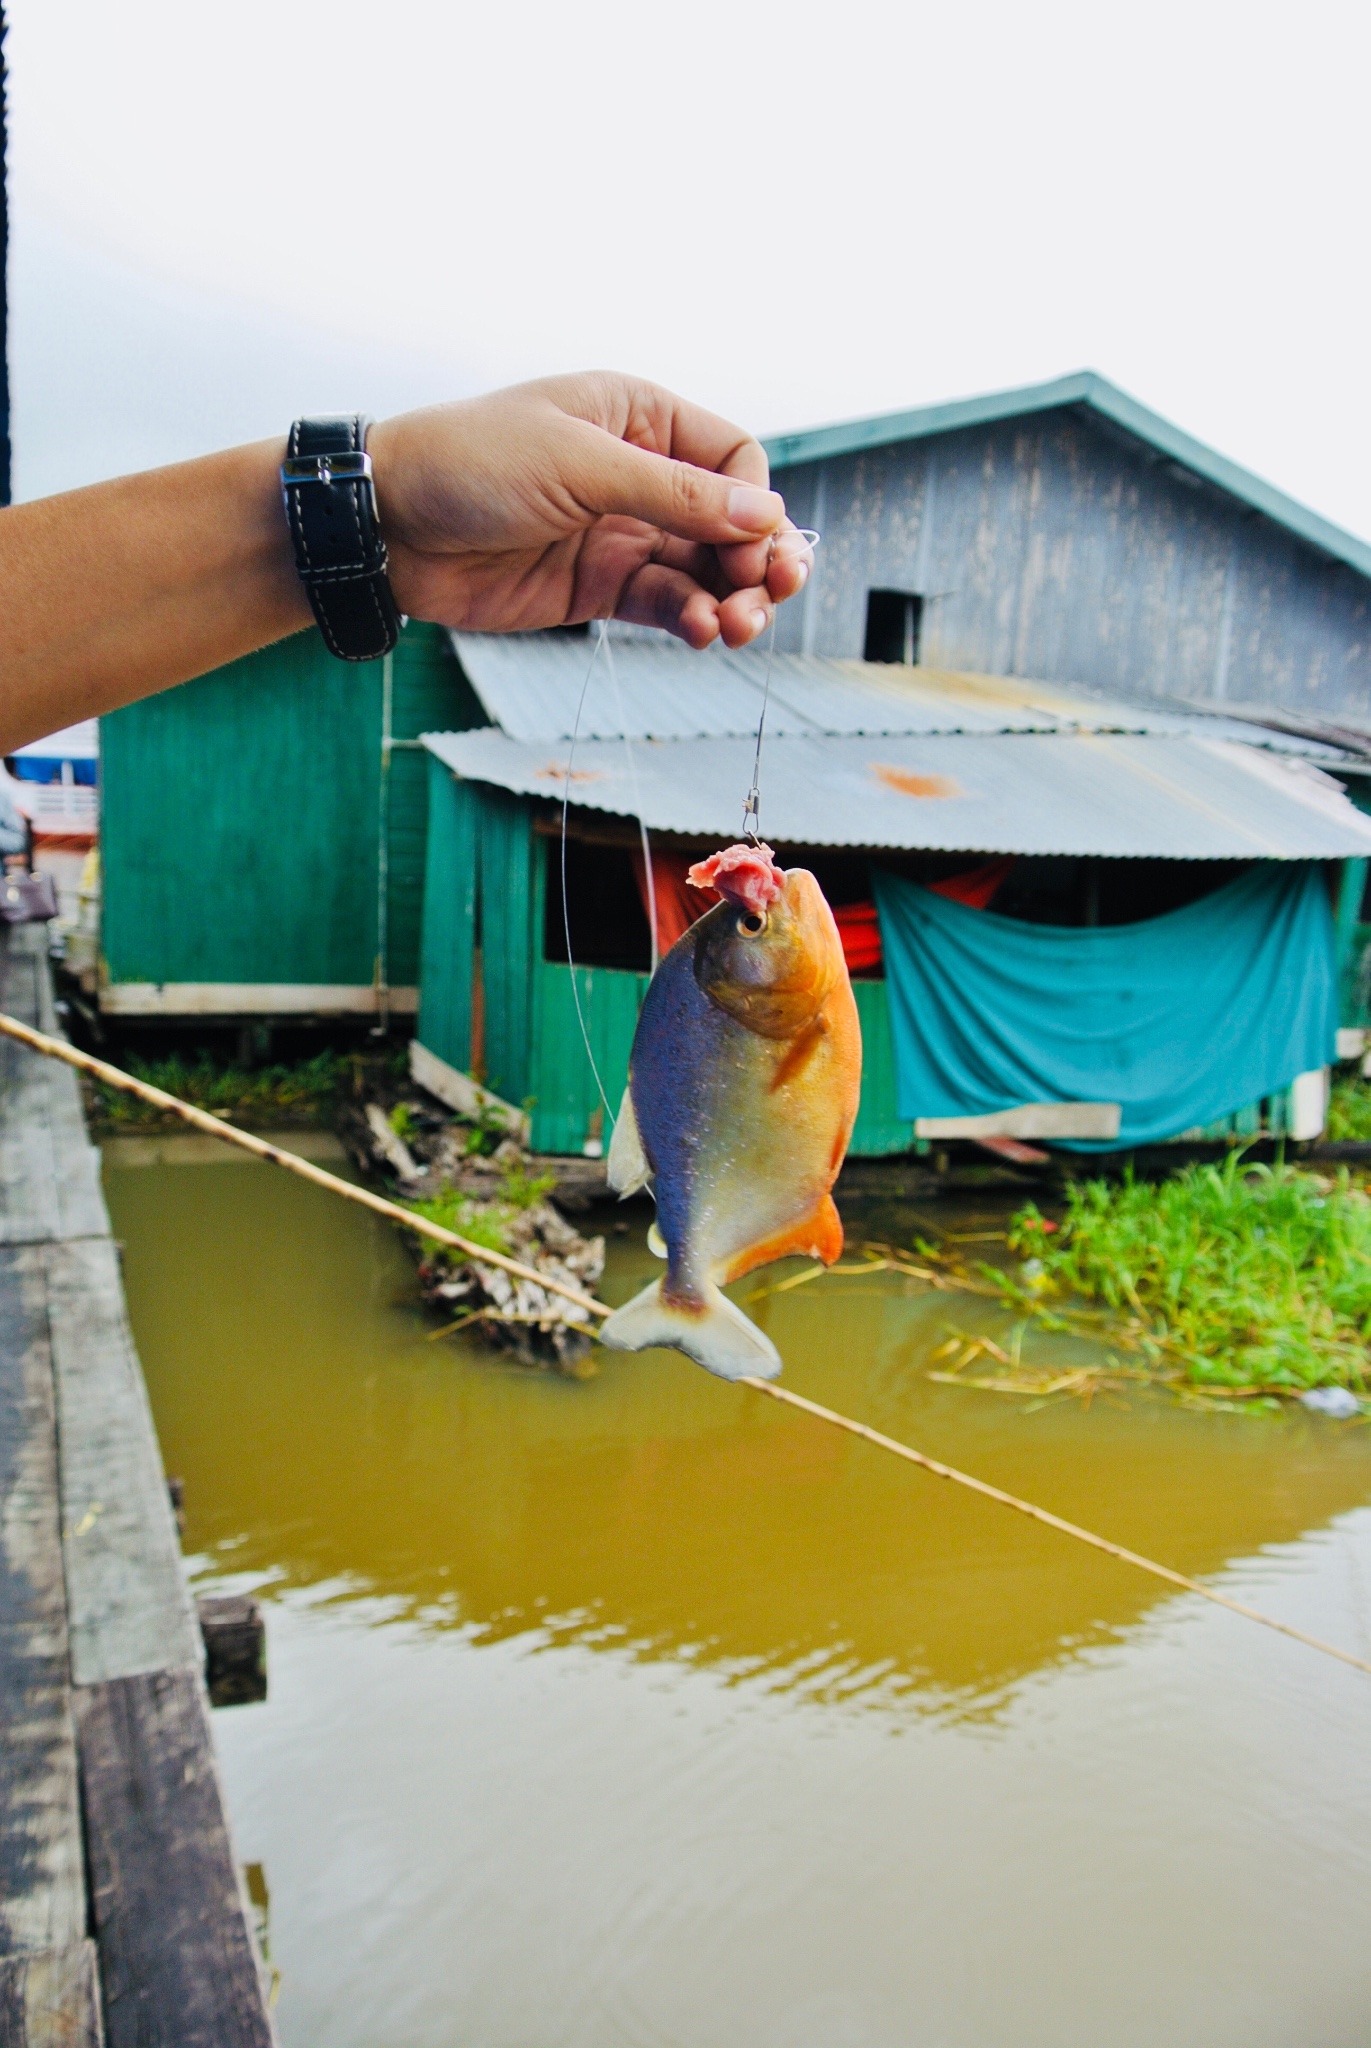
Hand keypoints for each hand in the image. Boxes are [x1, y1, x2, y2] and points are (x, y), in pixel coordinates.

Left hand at [368, 373, 812, 650]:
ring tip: (737, 627)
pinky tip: (702, 632)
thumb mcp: (579, 466)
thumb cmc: (471, 464)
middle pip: (730, 522)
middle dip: (759, 560)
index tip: (754, 543)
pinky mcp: (597, 587)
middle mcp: (638, 474)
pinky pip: (665, 605)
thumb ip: (673, 495)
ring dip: (732, 600)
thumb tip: (766, 516)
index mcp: (639, 418)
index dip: (755, 503)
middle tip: (772, 594)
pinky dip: (690, 619)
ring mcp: (620, 533)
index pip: (733, 459)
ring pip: (704, 571)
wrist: (389, 525)